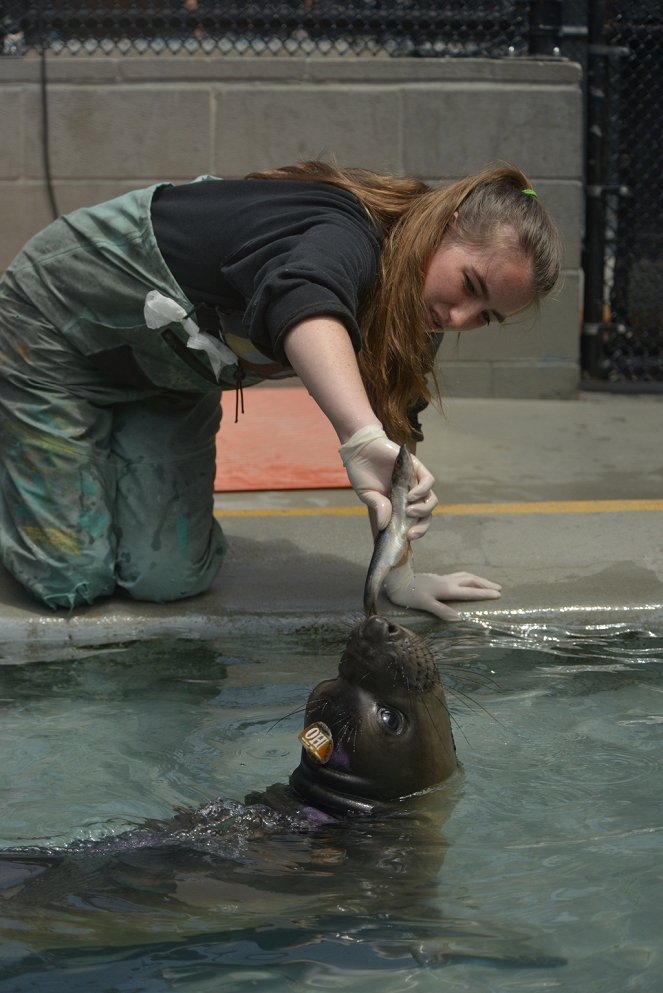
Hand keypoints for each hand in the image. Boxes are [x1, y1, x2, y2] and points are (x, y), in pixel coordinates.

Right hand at [340, 426, 436, 532]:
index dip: (416, 530)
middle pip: (427, 513)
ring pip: (431, 499)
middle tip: (411, 532)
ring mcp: (414, 481)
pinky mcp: (415, 467)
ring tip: (408, 511)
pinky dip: (423, 491)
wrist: (360, 450)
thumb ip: (378, 508)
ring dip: (423, 509)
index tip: (408, 537)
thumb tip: (384, 526)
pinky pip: (429, 481)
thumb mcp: (368, 496)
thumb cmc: (363, 473)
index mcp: (399, 504)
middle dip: (423, 526)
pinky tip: (410, 497)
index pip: (415, 521)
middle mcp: (410, 495)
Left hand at [383, 558, 501, 620]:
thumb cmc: (409, 595)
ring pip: (465, 576)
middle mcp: (447, 581)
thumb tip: (459, 618)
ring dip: (478, 579)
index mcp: (446, 589)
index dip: (484, 593)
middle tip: (499, 588)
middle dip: (485, 584)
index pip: (470, 591)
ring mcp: (442, 578)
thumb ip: (441, 610)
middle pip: (471, 580)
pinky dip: (468, 578)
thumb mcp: (425, 604)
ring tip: (487, 584)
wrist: (396, 582)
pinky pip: (458, 576)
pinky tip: (466, 581)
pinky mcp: (437, 578)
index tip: (498, 595)